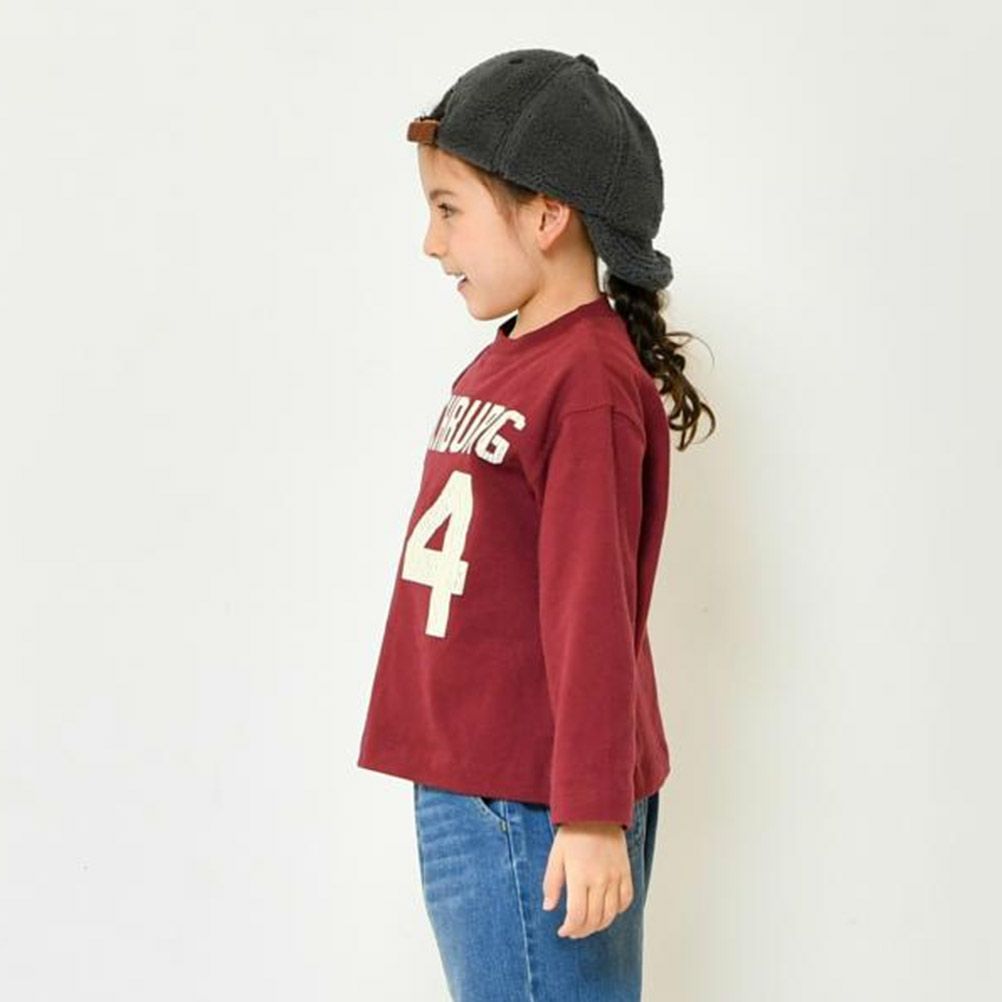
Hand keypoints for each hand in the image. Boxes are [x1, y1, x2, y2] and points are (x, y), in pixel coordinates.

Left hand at [541, 821, 633, 938]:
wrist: (597, 812)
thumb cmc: (573, 833)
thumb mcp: (556, 856)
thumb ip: (551, 884)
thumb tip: (548, 908)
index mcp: (580, 877)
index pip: (577, 916)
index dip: (570, 929)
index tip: (563, 931)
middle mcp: (600, 880)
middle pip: (594, 919)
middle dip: (582, 931)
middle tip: (573, 931)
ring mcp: (615, 877)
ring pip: (611, 914)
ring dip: (599, 925)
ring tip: (588, 925)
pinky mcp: (626, 872)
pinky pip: (626, 900)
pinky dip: (617, 911)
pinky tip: (607, 910)